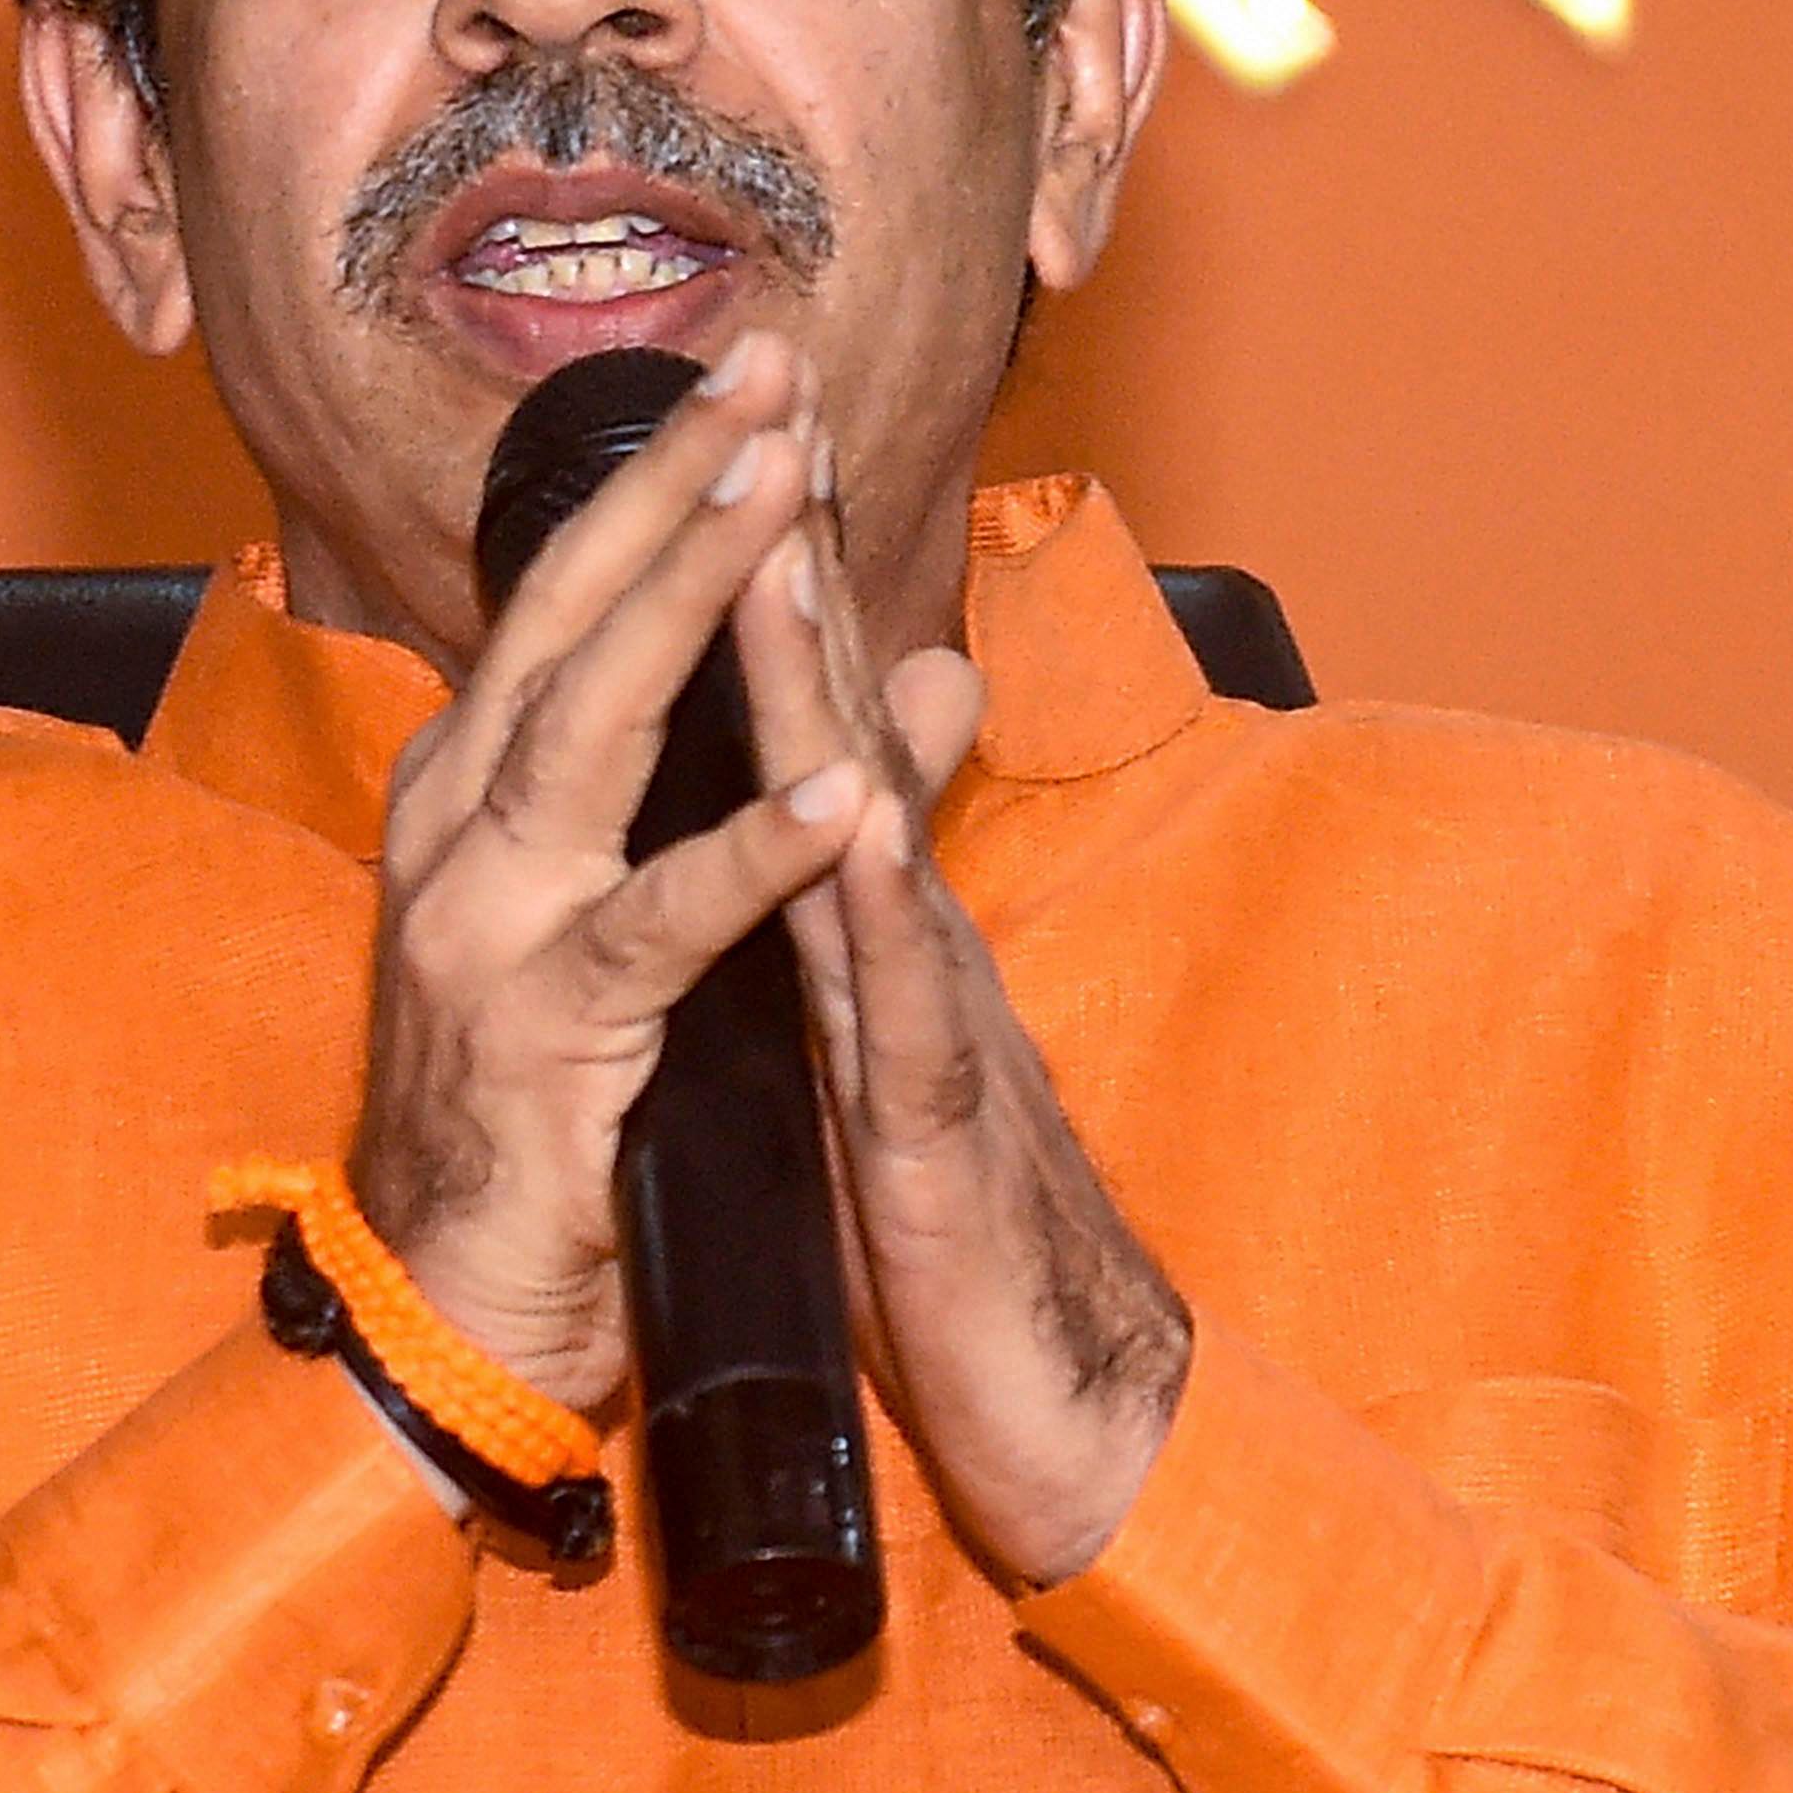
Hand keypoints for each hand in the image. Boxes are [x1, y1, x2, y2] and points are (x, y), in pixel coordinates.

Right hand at [348, 332, 863, 1412]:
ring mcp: (486, 919)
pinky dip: (752, 850)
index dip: (663, 477)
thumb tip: (925, 675)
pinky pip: (661, 922)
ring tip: (782, 499)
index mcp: (479, 786)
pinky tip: (831, 787)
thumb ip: (790, 778)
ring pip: (596, 724)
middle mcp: (459, 824)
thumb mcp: (665, 911)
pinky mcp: (544, 1029)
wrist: (452, 1302)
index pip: (572, 593)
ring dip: (693, 599)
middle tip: (765, 364)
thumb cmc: (558, 1096)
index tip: (752, 366)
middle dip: (674, 483)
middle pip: (573, 615)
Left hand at [732, 448, 1194, 1587]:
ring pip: (867, 828)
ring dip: (828, 684)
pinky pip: (906, 1005)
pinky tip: (864, 820)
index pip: (807, 715)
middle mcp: (899, 934)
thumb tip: (850, 794)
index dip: (764, 570)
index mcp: (862, 918)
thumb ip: (869, 911)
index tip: (727, 427)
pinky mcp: (938, 1130)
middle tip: (769, 396)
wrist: (1065, 1397)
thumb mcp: (894, 1037)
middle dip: (796, 554)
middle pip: (842, 717)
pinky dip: (882, 910)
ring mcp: (926, 1017)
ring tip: (777, 551)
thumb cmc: (957, 1219)